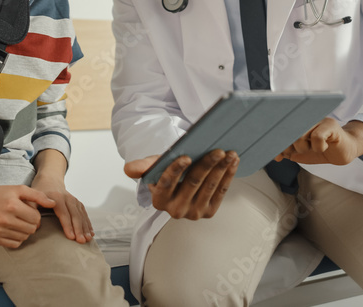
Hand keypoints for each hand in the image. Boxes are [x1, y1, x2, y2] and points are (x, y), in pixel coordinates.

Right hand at [0, 184, 55, 248]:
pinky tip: (13, 229)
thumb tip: (53, 204)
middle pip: (31, 229)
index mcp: (12, 205)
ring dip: (25, 231)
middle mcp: (4, 219)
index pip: (36, 218)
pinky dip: (17, 238)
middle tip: (25, 218)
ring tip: (18, 222)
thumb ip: (38, 195)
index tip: (29, 212)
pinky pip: (15, 244)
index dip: (36, 215)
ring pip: (24, 237)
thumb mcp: (19, 189)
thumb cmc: (1, 194)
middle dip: (32, 224)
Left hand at [31, 174, 93, 243]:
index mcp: (56, 197)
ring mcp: (73, 199)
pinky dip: (88, 223)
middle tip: (81, 241)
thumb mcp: (31, 198)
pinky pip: (84, 213)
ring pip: (81, 214)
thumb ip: (31, 209)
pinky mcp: (77, 203)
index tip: (71, 237)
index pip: (63, 213)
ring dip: (85, 227)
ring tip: (87, 239)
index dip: (67, 225)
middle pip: (75, 214)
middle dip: (79, 229)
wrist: (49, 180)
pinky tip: (90, 232)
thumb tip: (36, 226)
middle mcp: (67, 197)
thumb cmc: (39, 192)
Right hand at [124, 150, 238, 219]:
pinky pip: (221, 191)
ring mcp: (194, 213)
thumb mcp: (152, 167)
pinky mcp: (210, 211)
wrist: (179, 184)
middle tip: (218, 150)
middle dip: (206, 165)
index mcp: (159, 200)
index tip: (186, 156)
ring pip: (210, 187)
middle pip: (192, 183)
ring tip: (230, 153)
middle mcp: (176, 210)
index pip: (167, 183)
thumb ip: (142, 167)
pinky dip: (228, 175)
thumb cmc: (165, 172)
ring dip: (221, 169)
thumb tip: (129, 169)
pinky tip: (233, 162)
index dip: (176, 170)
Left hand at [276, 118, 362, 165]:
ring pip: (300, 133)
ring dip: (303, 147)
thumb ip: (290, 152)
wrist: (345, 150)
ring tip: (312, 149)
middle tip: (295, 153)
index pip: (282, 129)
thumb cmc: (325, 150)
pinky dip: (318, 147)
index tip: (277, 156)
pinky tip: (324, 148)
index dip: (277, 143)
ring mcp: (318, 120)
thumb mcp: (304, 154)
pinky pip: (317, 136)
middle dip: (288, 147)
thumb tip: (277, 155)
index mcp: (299, 122)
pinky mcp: (330, 125)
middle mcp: (307, 118)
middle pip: (288, 131)